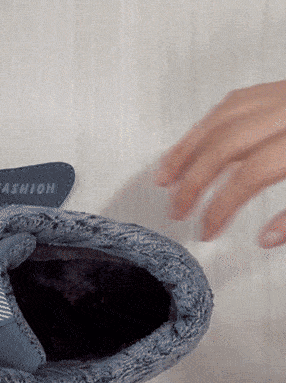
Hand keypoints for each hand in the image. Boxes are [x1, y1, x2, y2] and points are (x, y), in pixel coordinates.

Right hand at [155, 81, 285, 246]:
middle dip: (193, 181)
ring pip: (221, 118)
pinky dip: (206, 124)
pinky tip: (193, 141)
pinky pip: (234, 101)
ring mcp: (283, 96)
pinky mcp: (281, 88)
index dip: (221, 207)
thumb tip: (266, 237)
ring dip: (186, 149)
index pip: (249, 176)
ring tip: (165, 176)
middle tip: (177, 208)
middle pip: (224, 145)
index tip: (208, 229)